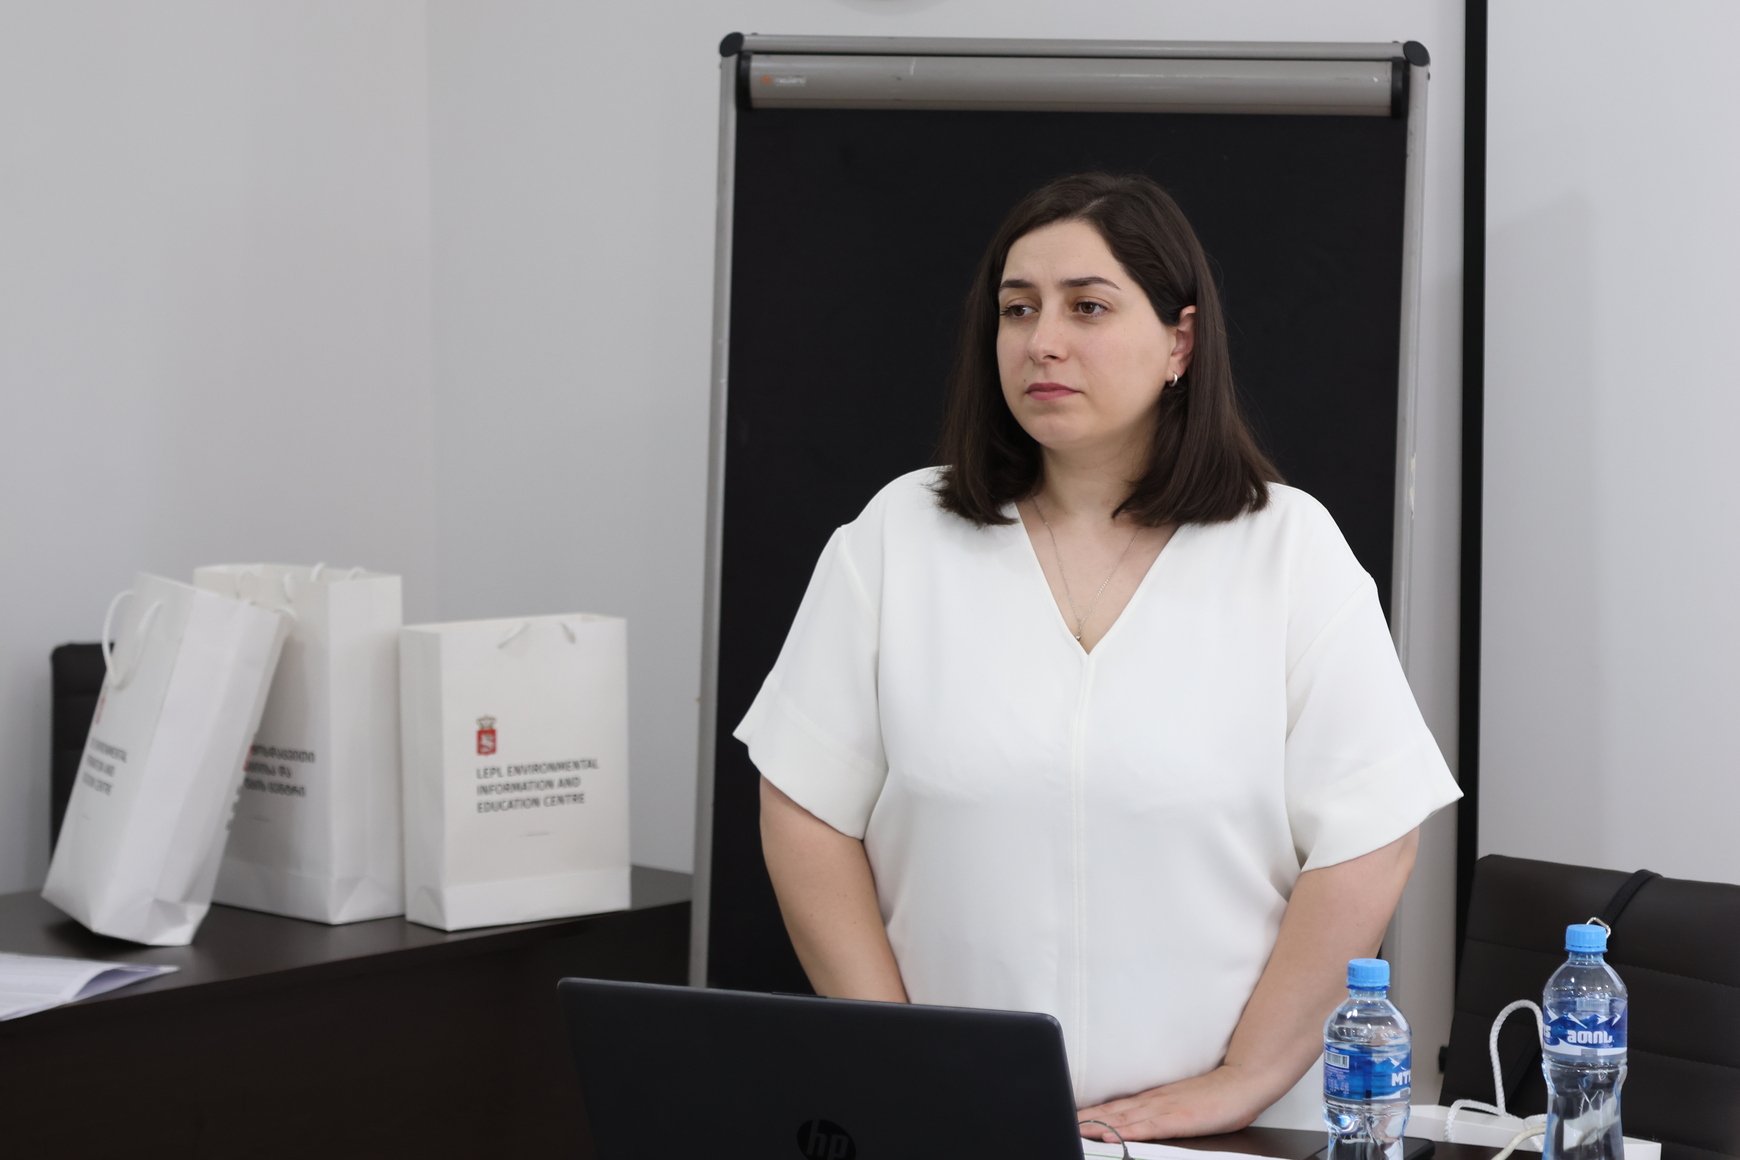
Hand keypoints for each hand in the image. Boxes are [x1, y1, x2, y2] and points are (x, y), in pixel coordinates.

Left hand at [1075, 1063, 1279, 1141]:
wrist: (1243, 1082)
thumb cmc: (1218, 1097)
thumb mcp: (1183, 1103)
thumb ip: (1162, 1112)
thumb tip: (1142, 1121)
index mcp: (1154, 1099)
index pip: (1115, 1108)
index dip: (1091, 1114)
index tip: (1070, 1118)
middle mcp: (1153, 1102)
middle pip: (1111, 1112)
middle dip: (1085, 1120)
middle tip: (1061, 1123)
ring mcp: (1163, 1109)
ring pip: (1122, 1119)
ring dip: (1096, 1125)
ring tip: (1074, 1129)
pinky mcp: (1177, 1119)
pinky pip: (1145, 1128)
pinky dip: (1125, 1132)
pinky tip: (1110, 1135)